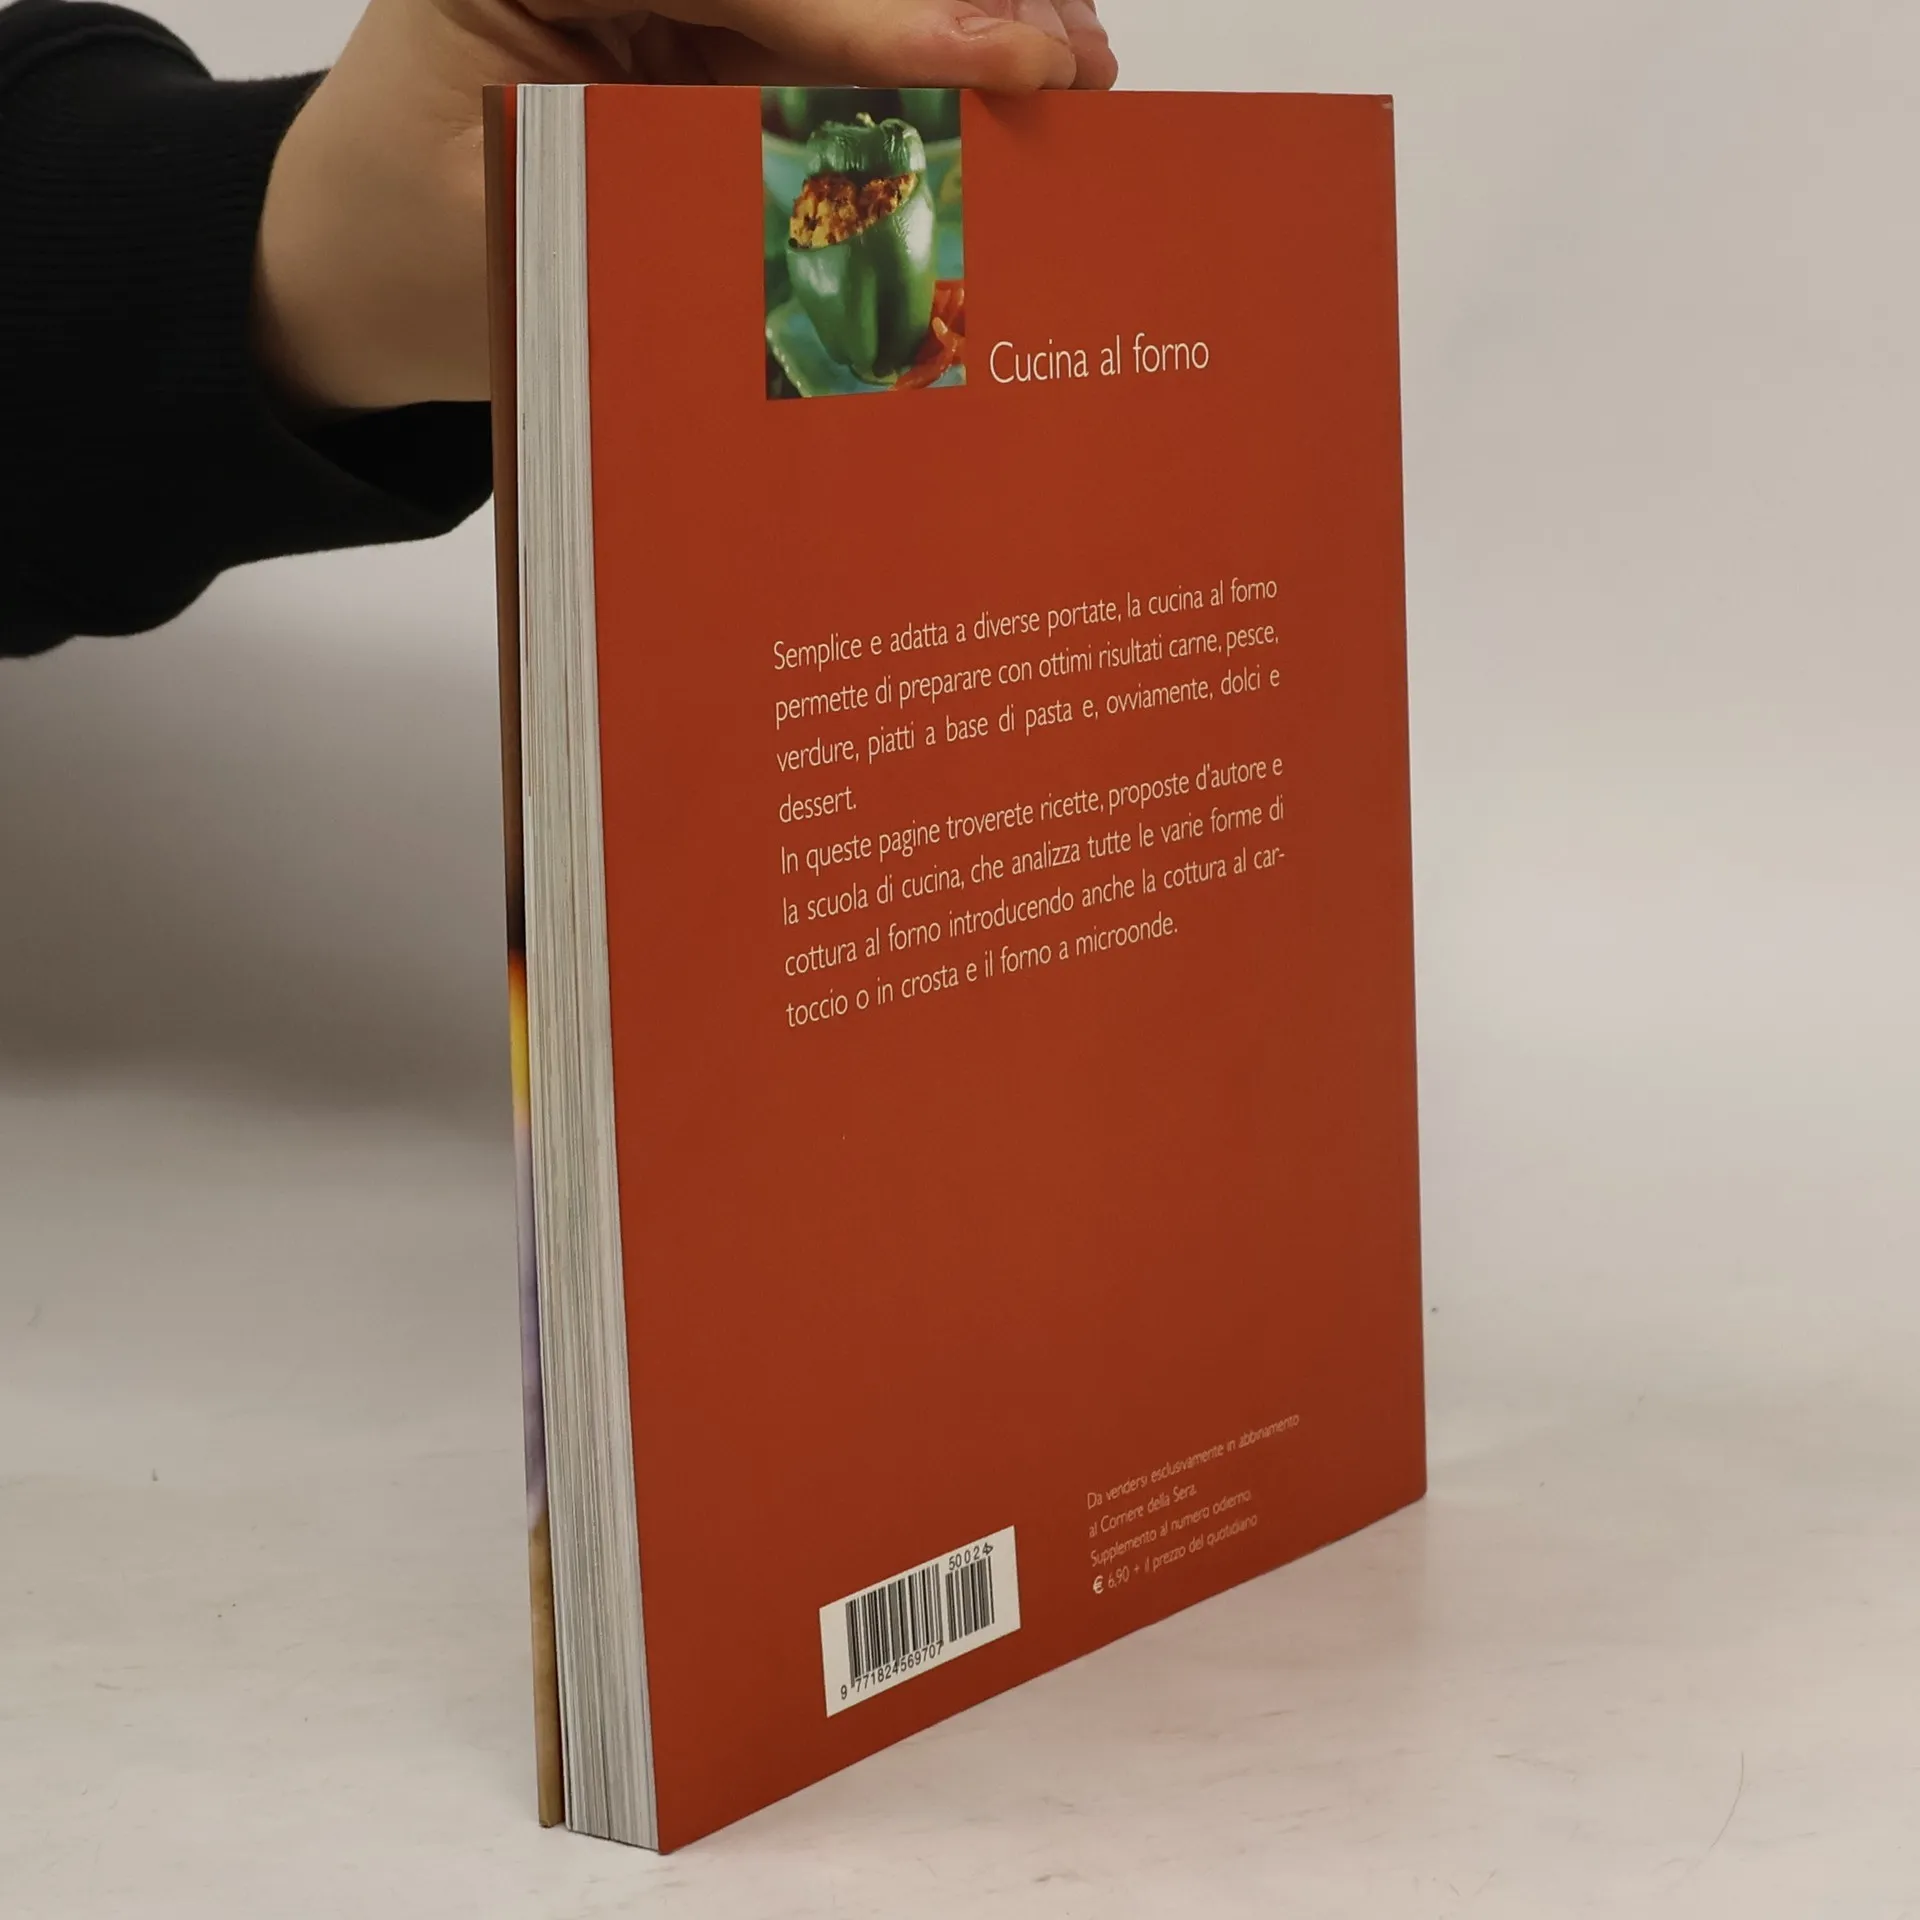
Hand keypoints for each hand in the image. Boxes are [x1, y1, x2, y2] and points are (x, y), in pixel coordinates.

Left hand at [254, 1, 1117, 412]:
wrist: (354, 274)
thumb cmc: (402, 245)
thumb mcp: (519, 224)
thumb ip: (670, 189)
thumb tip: (857, 192)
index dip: (886, 20)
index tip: (1006, 51)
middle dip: (953, 15)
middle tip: (1074, 57)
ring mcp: (674, 11)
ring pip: (836, 22)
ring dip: (958, 42)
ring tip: (1073, 75)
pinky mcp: (704, 59)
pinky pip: (821, 73)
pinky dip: (913, 91)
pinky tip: (1003, 99)